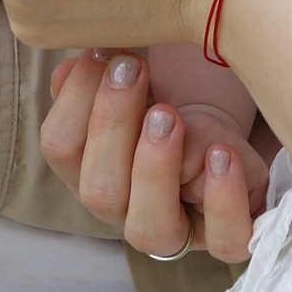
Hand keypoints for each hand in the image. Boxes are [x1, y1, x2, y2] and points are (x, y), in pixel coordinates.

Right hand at [42, 51, 260, 265]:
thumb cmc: (174, 112)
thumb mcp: (137, 88)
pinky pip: (225, 241)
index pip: (61, 148)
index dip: (77, 98)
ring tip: (168, 115)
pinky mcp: (229, 237)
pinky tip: (222, 155)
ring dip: (153, 168)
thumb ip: (97, 79)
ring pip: (150, 229)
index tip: (104, 50)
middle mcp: (127, 212)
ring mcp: (178, 233)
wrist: (229, 142)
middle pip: (99, 192)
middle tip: (132, 69)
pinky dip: (223, 200)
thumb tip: (70, 69)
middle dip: (111, 125)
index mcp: (92, 174)